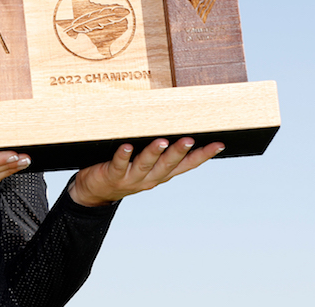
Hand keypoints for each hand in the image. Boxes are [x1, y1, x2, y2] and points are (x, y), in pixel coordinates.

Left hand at [69, 138, 225, 206]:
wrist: (96, 192)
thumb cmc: (124, 169)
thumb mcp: (145, 162)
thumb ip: (158, 149)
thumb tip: (172, 122)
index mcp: (161, 174)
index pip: (186, 165)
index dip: (203, 156)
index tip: (218, 144)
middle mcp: (150, 178)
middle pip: (168, 165)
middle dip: (179, 152)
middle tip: (189, 140)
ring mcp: (131, 178)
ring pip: (146, 165)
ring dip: (154, 153)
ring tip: (162, 141)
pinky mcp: (113, 175)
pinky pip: (119, 165)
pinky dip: (124, 156)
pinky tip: (127, 146)